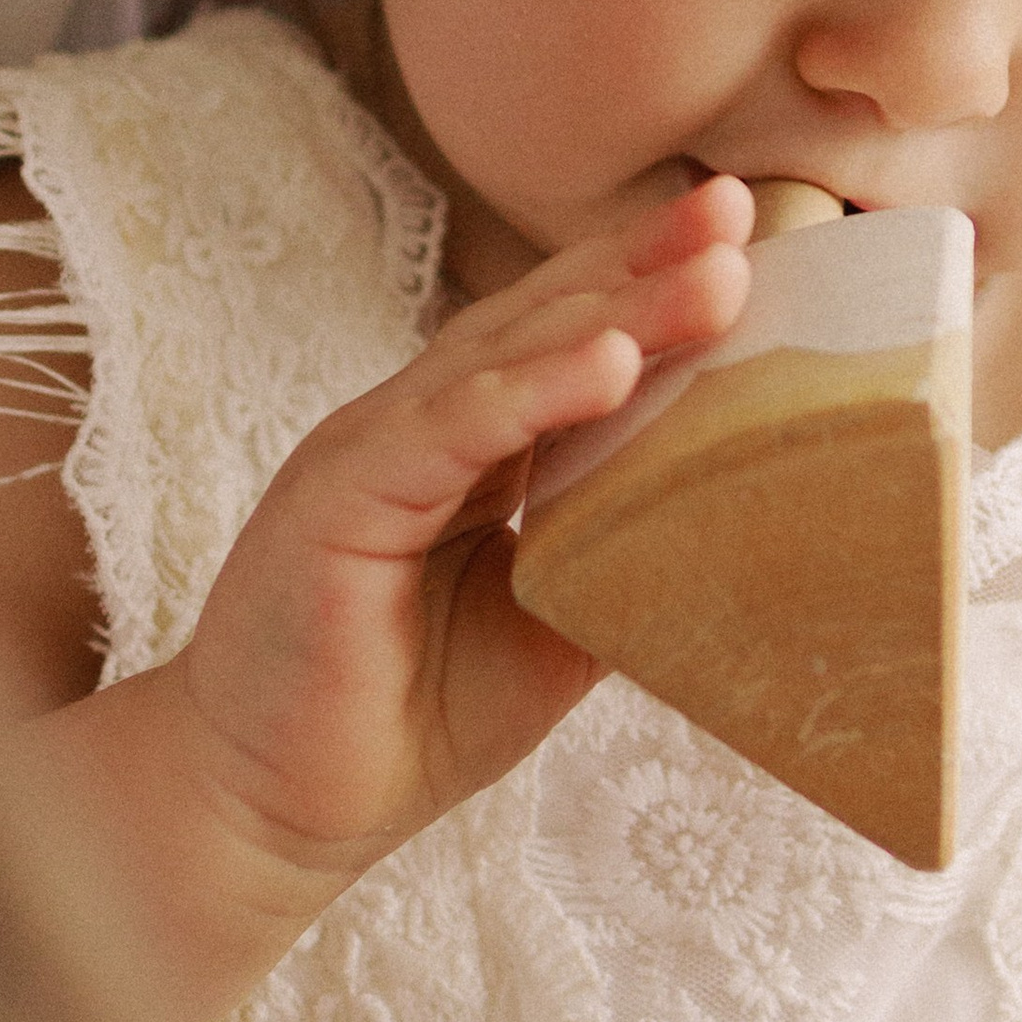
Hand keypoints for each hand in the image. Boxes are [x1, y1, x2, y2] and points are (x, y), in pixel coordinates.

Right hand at [38, 176, 752, 1021]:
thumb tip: (737, 527)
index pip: (564, 342)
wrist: (273, 811)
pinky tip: (610, 360)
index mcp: (464, 449)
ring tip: (713, 275)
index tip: (747, 239)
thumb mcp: (548, 633)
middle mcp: (415, 430)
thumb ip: (618, 562)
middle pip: (542, 323)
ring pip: (502, 361)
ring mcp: (369, 454)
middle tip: (741, 211)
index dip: (647, 285)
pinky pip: (446, 432)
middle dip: (644, 263)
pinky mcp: (336, 501)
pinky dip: (529, 392)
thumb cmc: (401, 721)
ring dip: (613, 311)